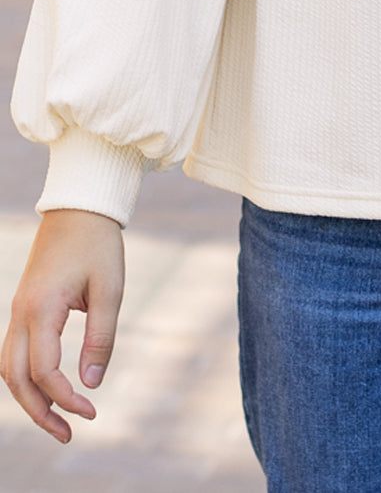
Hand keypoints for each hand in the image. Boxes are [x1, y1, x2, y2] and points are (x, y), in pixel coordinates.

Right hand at [1, 209, 123, 441]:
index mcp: (41, 309)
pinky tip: (49, 387)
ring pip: (10, 368)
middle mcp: (20, 313)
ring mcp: (17, 309)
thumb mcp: (110, 290)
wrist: (80, 205)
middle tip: (68, 434)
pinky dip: (27, 376)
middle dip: (39, 412)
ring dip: (29, 397)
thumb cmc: (99, 244)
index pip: (45, 372)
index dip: (66, 399)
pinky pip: (16, 351)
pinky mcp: (23, 306)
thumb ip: (100, 339)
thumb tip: (91, 386)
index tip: (92, 412)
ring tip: (58, 418)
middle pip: (16, 379)